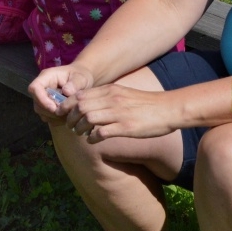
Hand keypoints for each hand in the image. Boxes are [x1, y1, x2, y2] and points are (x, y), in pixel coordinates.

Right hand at [28, 64, 95, 119]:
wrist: (83, 80)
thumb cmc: (81, 76)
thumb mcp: (81, 78)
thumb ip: (75, 83)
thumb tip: (66, 92)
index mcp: (47, 77)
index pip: (35, 88)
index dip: (41, 99)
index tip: (54, 108)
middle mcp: (43, 87)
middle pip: (36, 102)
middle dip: (49, 111)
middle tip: (64, 113)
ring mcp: (43, 97)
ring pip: (40, 111)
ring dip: (53, 116)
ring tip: (67, 115)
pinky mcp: (47, 105)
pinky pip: (46, 116)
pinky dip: (55, 119)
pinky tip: (66, 116)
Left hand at [64, 82, 181, 142]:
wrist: (168, 109)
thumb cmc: (146, 104)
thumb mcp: (124, 94)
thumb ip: (107, 97)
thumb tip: (90, 105)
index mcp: (111, 90)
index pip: (80, 95)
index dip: (67, 105)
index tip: (63, 113)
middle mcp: (112, 99)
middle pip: (80, 106)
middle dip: (70, 117)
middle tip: (70, 126)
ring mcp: (119, 112)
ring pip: (87, 118)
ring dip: (79, 128)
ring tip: (80, 133)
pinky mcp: (126, 127)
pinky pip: (101, 132)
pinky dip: (92, 138)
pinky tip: (93, 140)